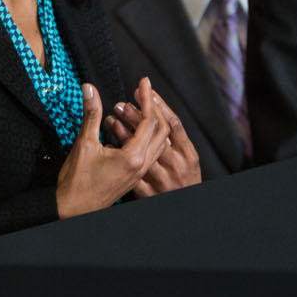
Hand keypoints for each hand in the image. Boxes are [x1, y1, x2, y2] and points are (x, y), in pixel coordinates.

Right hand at [55, 80, 170, 218]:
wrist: (72, 209)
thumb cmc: (77, 182)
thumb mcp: (84, 144)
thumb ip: (91, 114)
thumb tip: (90, 90)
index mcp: (133, 157)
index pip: (150, 121)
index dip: (147, 98)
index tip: (144, 83)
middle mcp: (141, 165)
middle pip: (161, 131)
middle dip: (153, 108)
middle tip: (142, 92)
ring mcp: (139, 172)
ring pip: (157, 142)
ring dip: (150, 122)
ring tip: (134, 107)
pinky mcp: (134, 175)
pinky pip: (149, 151)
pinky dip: (144, 135)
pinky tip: (129, 127)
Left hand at [102, 79, 201, 195]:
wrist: (181, 210)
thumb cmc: (184, 178)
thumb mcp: (185, 156)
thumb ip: (173, 135)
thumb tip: (159, 108)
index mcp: (187, 154)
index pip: (172, 123)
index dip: (157, 103)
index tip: (144, 87)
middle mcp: (175, 165)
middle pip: (155, 133)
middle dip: (138, 114)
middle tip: (122, 103)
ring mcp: (160, 179)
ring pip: (140, 150)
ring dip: (125, 131)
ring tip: (112, 118)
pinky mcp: (147, 191)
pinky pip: (127, 165)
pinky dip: (119, 152)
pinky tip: (109, 141)